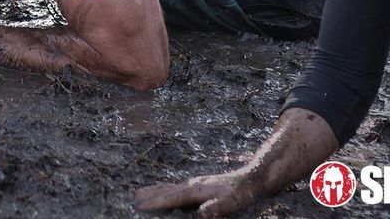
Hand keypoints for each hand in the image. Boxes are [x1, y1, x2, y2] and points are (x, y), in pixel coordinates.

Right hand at [135, 169, 263, 217]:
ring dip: (156, 190)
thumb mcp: (234, 202)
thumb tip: (202, 214)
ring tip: (142, 192)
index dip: (157, 202)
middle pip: (168, 190)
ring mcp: (198, 183)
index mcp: (199, 189)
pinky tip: (168, 191)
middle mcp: (195, 184)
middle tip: (134, 198)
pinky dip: (167, 189)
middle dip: (151, 195)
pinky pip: (178, 188)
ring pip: (172, 187)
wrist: (255, 176)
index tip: (140, 205)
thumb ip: (218, 207)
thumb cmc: (245, 192)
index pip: (174, 197)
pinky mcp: (202, 185)